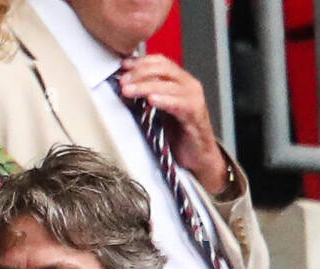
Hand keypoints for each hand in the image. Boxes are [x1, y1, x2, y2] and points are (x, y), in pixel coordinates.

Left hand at [117, 54, 228, 194]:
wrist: (197, 155)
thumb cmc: (178, 135)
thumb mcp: (158, 112)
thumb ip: (145, 98)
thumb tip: (124, 90)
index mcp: (179, 82)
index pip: (160, 62)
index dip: (140, 62)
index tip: (123, 66)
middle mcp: (188, 85)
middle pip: (162, 69)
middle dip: (139, 73)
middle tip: (123, 81)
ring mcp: (193, 98)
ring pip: (167, 85)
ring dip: (144, 87)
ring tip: (128, 91)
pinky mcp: (195, 114)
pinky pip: (178, 103)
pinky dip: (163, 100)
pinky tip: (151, 100)